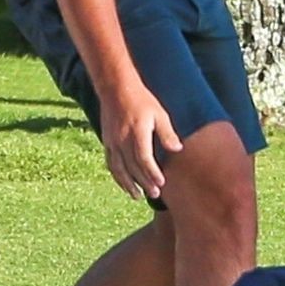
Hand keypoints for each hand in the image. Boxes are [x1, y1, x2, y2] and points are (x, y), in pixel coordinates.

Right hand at [99, 81, 181, 200]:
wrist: (116, 89)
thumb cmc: (141, 100)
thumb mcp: (159, 114)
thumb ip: (167, 133)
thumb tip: (177, 149)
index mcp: (137, 132)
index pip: (144, 158)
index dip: (152, 173)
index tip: (161, 182)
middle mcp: (122, 139)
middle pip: (132, 167)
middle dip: (144, 182)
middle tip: (155, 194)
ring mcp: (112, 142)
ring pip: (119, 169)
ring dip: (128, 184)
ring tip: (137, 196)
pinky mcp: (107, 142)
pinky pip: (111, 163)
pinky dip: (117, 176)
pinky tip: (124, 183)